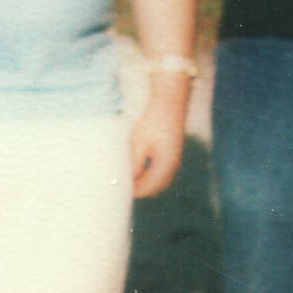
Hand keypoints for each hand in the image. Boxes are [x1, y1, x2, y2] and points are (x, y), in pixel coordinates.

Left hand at [129, 83, 187, 197]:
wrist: (170, 101)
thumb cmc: (153, 120)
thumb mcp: (140, 142)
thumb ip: (135, 164)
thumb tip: (128, 181)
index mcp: (165, 166)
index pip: (147, 188)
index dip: (132, 191)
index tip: (117, 190)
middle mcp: (173, 166)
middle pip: (155, 188)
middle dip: (139, 190)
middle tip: (121, 186)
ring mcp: (174, 160)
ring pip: (159, 182)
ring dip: (145, 183)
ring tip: (127, 178)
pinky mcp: (172, 153)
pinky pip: (162, 173)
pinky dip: (150, 176)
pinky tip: (138, 170)